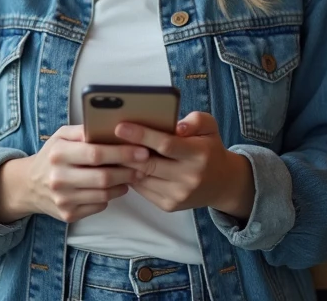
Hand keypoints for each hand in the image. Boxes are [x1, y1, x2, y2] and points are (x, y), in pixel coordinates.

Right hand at [0, 126, 144, 224]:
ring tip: (133, 175)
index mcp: (58, 154)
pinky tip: (114, 187)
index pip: (96, 153)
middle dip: (128, 170)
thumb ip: (84, 131)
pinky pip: (98, 205)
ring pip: (104, 194)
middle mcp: (58, 178)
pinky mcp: (68, 215)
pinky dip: (110, 196)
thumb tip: (111, 126)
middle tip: (144, 165)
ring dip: (123, 184)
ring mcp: (63, 199)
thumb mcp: (61, 136)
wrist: (29, 185)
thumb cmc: (52, 156)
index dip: (121, 152)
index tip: (141, 150)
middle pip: (103, 177)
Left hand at [115, 112, 254, 219]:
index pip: (166, 145)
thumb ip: (195, 120)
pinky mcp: (169, 205)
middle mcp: (189, 177)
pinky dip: (130, 176)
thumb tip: (176, 126)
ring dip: (123, 165)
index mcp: (198, 154)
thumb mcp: (209, 127)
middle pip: (149, 164)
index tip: (120, 126)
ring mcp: (178, 194)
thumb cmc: (209, 148)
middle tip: (104, 138)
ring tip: (108, 150)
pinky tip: (122, 164)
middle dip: (125, 152)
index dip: (142, 135)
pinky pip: (142, 189)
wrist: (222, 183)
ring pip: (142, 178)